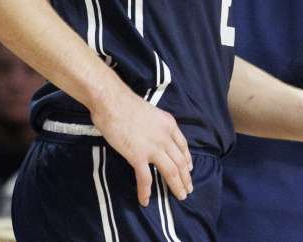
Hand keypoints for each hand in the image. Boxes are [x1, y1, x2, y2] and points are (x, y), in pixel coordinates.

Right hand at [90, 87, 192, 205]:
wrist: (112, 102)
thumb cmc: (126, 104)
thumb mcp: (151, 112)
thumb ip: (155, 126)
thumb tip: (152, 135)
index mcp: (169, 125)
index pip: (183, 146)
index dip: (187, 159)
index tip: (189, 169)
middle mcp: (165, 137)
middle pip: (180, 161)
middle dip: (186, 177)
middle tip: (188, 189)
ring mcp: (153, 147)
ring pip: (171, 171)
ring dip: (176, 186)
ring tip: (180, 196)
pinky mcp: (137, 156)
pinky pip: (145, 178)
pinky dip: (145, 191)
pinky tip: (145, 200)